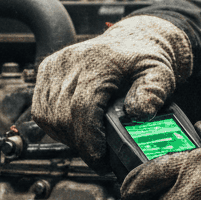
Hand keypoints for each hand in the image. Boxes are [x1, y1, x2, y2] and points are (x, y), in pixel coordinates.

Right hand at [31, 14, 191, 169]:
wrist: (130, 41)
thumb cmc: (143, 60)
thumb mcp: (160, 73)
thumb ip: (153, 92)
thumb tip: (139, 112)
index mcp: (97, 61)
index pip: (82, 108)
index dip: (88, 139)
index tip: (99, 159)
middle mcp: (70, 61)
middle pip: (63, 116)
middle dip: (81, 143)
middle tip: (99, 156)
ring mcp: (54, 66)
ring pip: (49, 117)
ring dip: (67, 137)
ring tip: (88, 142)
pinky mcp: (46, 71)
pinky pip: (41, 110)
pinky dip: (54, 126)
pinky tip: (73, 129)